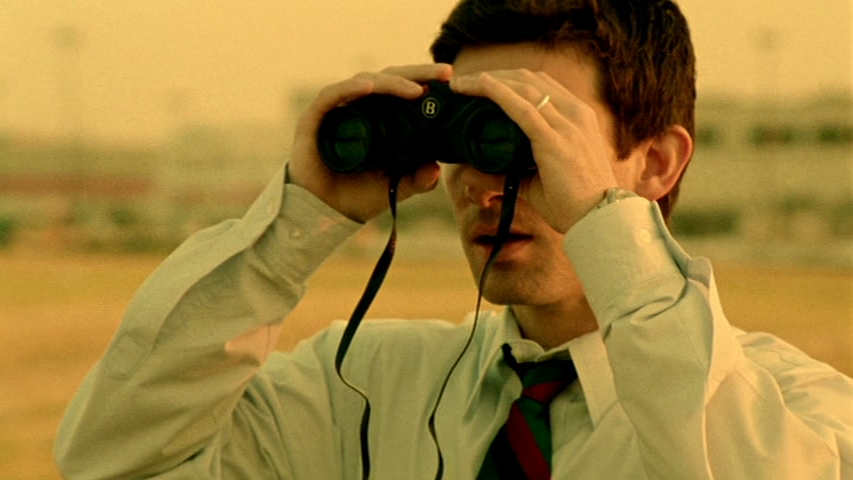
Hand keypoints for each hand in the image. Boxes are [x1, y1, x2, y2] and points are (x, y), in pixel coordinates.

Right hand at [288, 64, 452, 221]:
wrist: (323, 215)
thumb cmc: (356, 197)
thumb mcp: (395, 188)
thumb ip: (417, 180)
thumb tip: (437, 169)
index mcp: (378, 117)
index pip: (402, 88)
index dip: (425, 80)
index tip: (450, 78)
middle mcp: (357, 107)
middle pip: (388, 78)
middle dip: (418, 73)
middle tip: (445, 74)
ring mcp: (336, 110)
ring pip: (365, 82)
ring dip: (391, 82)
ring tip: (415, 90)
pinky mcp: (313, 118)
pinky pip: (333, 96)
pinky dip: (351, 89)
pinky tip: (369, 88)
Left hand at [450, 69, 619, 232]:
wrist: (601, 221)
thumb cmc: (574, 204)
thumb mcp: (539, 181)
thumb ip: (508, 174)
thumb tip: (471, 175)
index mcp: (578, 117)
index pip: (541, 85)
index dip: (508, 79)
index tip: (479, 84)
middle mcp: (575, 113)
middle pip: (528, 79)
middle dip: (493, 75)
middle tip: (462, 82)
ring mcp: (568, 124)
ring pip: (523, 87)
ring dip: (487, 81)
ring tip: (461, 84)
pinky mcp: (555, 140)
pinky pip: (522, 108)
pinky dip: (498, 92)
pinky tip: (479, 86)